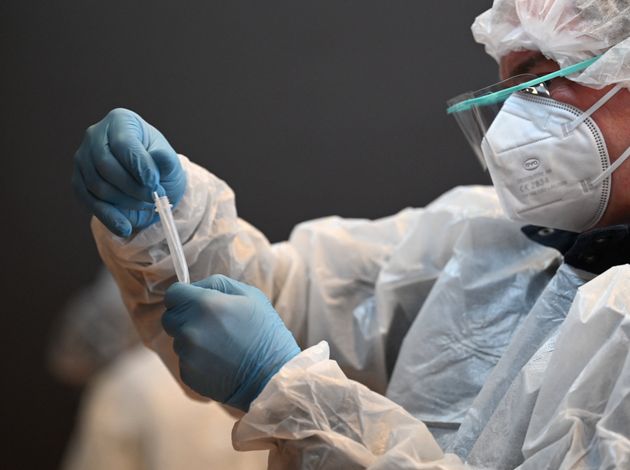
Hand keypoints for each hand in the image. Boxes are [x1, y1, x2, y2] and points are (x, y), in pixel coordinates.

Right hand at [72, 108, 185, 236]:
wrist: (151, 183)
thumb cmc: (160, 167)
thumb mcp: (171, 163)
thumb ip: (166, 160)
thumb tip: (159, 157)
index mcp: (120, 121)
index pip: (123, 143)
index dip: (138, 165)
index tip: (154, 182)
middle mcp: (95, 135)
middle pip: (105, 165)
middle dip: (132, 186)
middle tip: (154, 198)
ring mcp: (83, 159)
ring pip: (97, 185)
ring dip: (125, 201)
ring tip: (147, 205)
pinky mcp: (78, 182)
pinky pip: (89, 202)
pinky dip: (109, 217)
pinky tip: (125, 227)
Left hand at [162, 275, 300, 410]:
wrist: (272, 377)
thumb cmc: (265, 332)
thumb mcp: (251, 296)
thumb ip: (218, 284)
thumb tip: (196, 286)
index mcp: (204, 304)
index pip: (173, 294)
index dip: (184, 295)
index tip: (195, 301)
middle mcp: (190, 328)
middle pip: (170, 317)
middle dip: (185, 316)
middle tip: (211, 323)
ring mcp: (187, 354)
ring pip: (177, 339)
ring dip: (192, 338)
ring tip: (220, 344)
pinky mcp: (188, 374)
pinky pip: (184, 360)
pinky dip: (197, 359)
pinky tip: (219, 361)